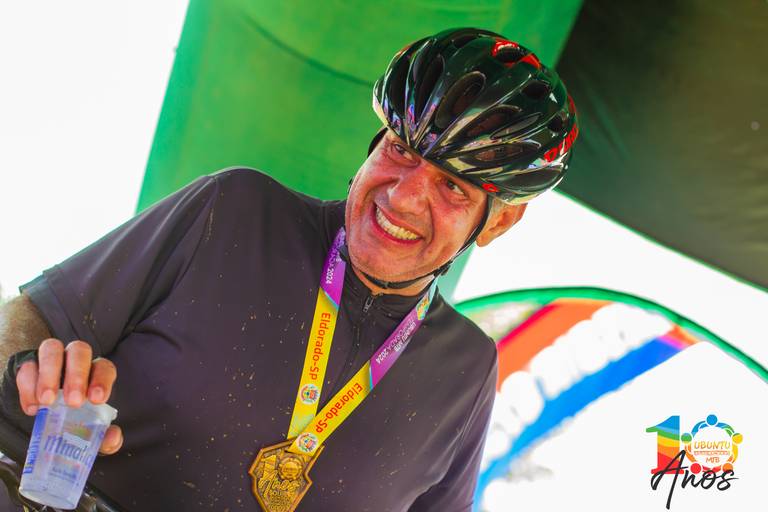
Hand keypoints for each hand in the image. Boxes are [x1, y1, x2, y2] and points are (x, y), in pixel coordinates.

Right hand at [15, 338, 122, 454]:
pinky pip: (27, 366)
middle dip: (77, 375)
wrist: (48, 419)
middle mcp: (75, 361)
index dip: (102, 380)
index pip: (104, 367)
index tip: (96, 399)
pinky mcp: (29, 367)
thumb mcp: (92, 433)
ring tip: (48, 402)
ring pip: (52, 348)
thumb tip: (113, 437)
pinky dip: (28, 386)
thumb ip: (107, 439)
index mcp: (96, 373)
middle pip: (79, 351)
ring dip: (49, 374)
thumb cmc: (77, 422)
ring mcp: (52, 360)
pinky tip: (33, 408)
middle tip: (73, 402)